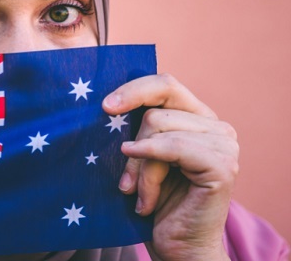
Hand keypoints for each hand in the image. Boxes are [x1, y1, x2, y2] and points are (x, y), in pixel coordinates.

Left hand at [103, 74, 237, 260]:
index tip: (106, 107)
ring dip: (140, 169)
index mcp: (197, 117)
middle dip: (132, 141)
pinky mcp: (222, 165)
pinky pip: (173, 147)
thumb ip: (139, 127)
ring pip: (159, 128)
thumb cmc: (155, 200)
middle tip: (123, 179)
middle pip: (157, 109)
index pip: (165, 84)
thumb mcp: (142, 156)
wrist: (179, 247)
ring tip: (138, 196)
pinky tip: (139, 191)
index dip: (133, 90)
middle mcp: (216, 125)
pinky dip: (149, 164)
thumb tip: (107, 102)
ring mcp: (224, 144)